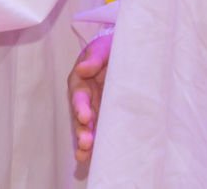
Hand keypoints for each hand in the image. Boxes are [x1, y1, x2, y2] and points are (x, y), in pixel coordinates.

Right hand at [68, 31, 111, 164]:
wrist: (128, 52)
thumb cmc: (109, 49)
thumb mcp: (102, 48)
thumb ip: (94, 58)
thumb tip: (83, 69)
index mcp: (81, 82)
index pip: (79, 95)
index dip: (80, 106)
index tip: (85, 116)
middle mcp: (86, 99)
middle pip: (80, 117)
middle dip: (81, 131)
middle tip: (85, 143)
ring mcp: (96, 110)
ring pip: (87, 128)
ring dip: (86, 141)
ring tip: (85, 154)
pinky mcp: (107, 117)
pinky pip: (101, 132)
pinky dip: (98, 144)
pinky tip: (95, 157)